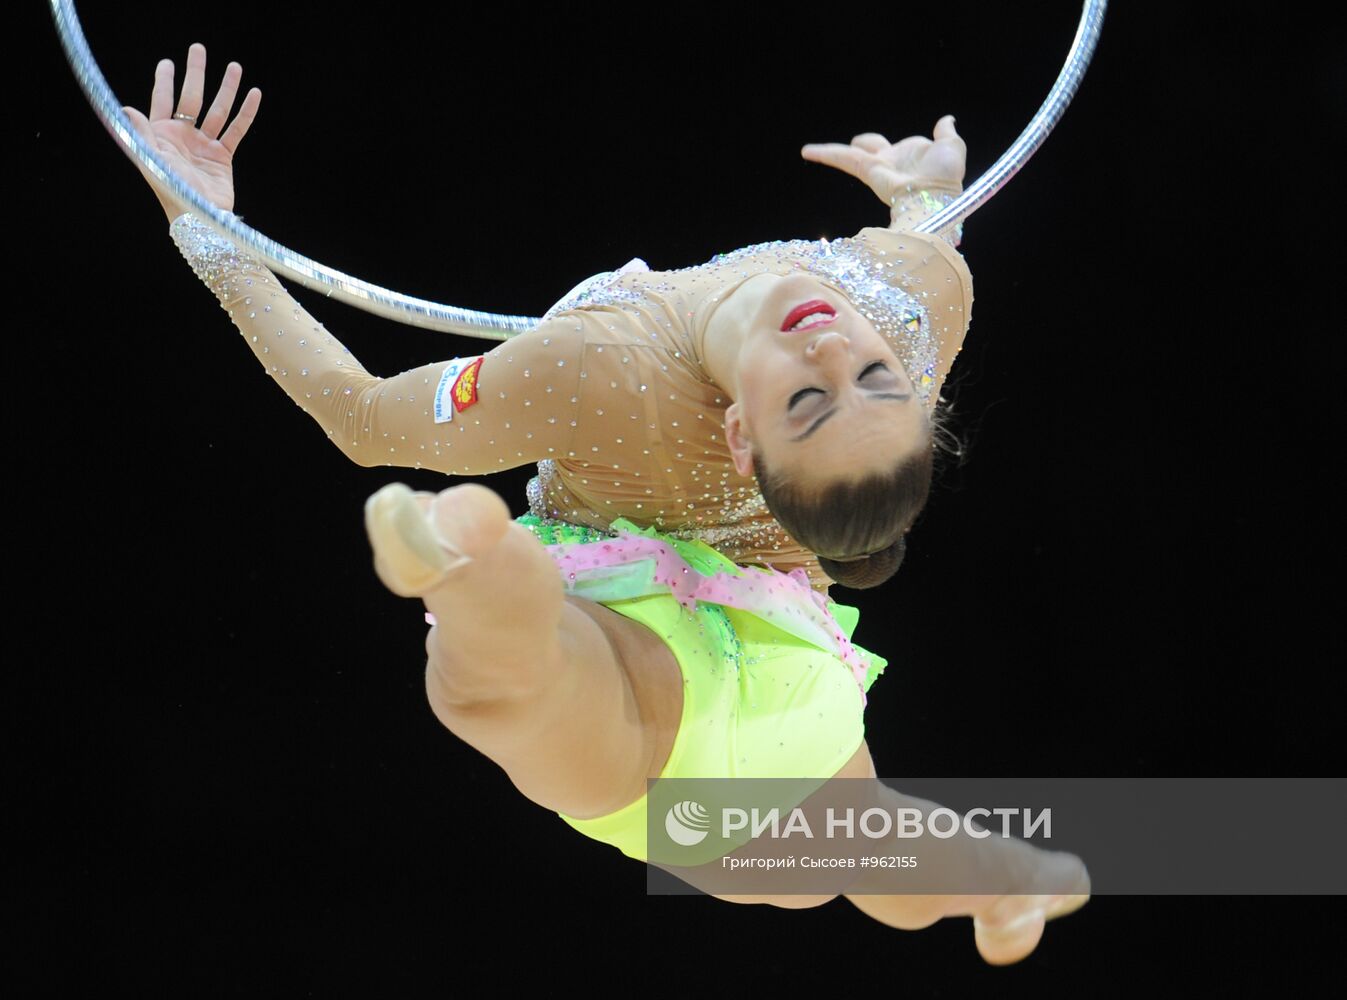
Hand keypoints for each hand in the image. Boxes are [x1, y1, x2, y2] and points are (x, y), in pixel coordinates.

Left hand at [121, 42, 261, 221]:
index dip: (164, 80)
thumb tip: (126, 108)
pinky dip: (246, 113)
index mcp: (163, 136)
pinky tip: (254, 95)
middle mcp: (183, 137)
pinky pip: (236, 130)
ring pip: (217, 110)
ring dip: (226, 88)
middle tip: (199, 49)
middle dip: (196, 73)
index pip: (163, 101)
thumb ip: (141, 135)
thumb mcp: (153, 162)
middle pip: (192, 98)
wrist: (200, 219)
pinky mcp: (223, 157)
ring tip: (235, 67)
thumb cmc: (172, 193)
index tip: (168, 63)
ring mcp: (204, 146)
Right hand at [801, 116, 965, 208]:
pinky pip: (842, 159)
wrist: (936, 193)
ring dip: (830, 152)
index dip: (896, 146)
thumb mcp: (951, 146)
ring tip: (809, 150)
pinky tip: (807, 151)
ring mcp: (876, 168)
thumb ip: (945, 132)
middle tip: (855, 145)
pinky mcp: (866, 171)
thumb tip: (946, 120)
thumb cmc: (946, 174)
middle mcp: (889, 163)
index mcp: (907, 156)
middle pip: (868, 150)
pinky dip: (825, 154)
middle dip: (862, 146)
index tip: (901, 147)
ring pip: (849, 156)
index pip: (894, 149)